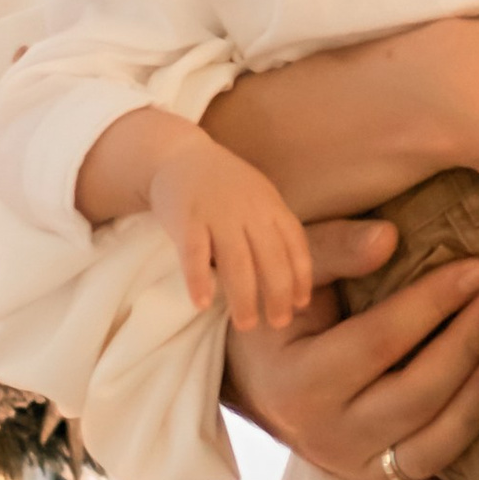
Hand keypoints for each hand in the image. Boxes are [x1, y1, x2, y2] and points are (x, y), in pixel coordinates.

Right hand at [148, 127, 314, 328]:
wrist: (177, 154)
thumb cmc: (224, 185)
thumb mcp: (258, 198)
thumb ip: (274, 230)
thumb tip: (294, 280)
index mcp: (270, 204)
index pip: (295, 244)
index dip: (301, 276)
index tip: (301, 303)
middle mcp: (249, 209)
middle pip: (271, 258)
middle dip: (278, 294)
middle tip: (278, 323)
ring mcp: (217, 212)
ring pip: (236, 261)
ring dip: (243, 297)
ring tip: (246, 325)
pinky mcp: (186, 217)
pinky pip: (194, 253)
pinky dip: (199, 279)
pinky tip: (202, 303)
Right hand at [222, 224, 478, 479]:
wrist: (245, 371)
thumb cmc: (274, 310)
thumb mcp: (286, 274)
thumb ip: (334, 249)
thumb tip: (391, 236)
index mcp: (300, 382)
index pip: (380, 341)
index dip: (433, 303)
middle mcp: (325, 437)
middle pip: (413, 396)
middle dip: (465, 346)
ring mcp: (351, 468)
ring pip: (427, 450)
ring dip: (474, 409)